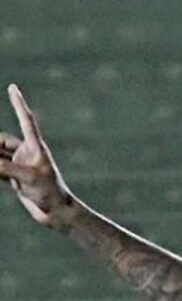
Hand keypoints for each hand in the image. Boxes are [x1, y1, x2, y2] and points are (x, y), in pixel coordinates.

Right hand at [0, 84, 75, 228]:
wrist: (57, 213)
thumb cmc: (51, 193)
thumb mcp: (29, 178)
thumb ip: (6, 169)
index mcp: (36, 148)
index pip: (26, 121)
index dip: (19, 104)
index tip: (13, 88)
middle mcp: (27, 153)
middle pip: (1, 141)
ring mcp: (19, 165)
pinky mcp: (13, 177)